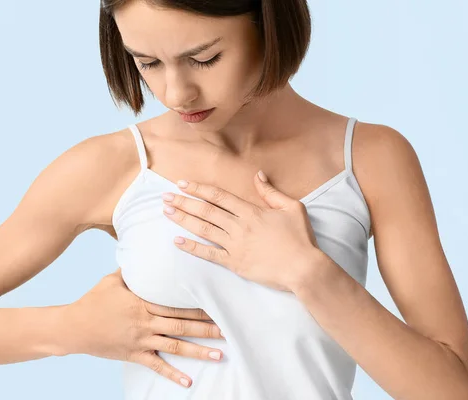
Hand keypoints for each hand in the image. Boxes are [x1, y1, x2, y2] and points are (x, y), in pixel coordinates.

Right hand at [63, 268, 224, 387]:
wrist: (72, 327)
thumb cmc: (93, 300)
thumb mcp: (112, 280)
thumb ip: (131, 270)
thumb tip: (142, 251)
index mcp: (142, 302)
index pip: (175, 304)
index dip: (197, 306)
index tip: (216, 305)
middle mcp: (145, 322)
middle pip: (181, 325)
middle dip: (207, 328)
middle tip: (228, 330)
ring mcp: (141, 340)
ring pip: (175, 346)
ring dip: (199, 351)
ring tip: (220, 354)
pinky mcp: (134, 355)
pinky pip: (157, 366)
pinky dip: (173, 374)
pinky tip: (189, 381)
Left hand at [162, 171, 325, 291]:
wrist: (303, 268)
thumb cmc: (300, 238)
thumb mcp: (292, 208)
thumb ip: (271, 192)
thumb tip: (258, 175)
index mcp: (251, 212)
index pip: (219, 196)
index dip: (199, 189)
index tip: (183, 183)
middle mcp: (239, 226)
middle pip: (206, 211)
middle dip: (184, 202)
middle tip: (165, 196)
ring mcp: (235, 245)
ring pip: (203, 229)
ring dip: (183, 219)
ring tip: (167, 212)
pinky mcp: (234, 263)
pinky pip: (209, 254)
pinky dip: (192, 248)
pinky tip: (177, 241)